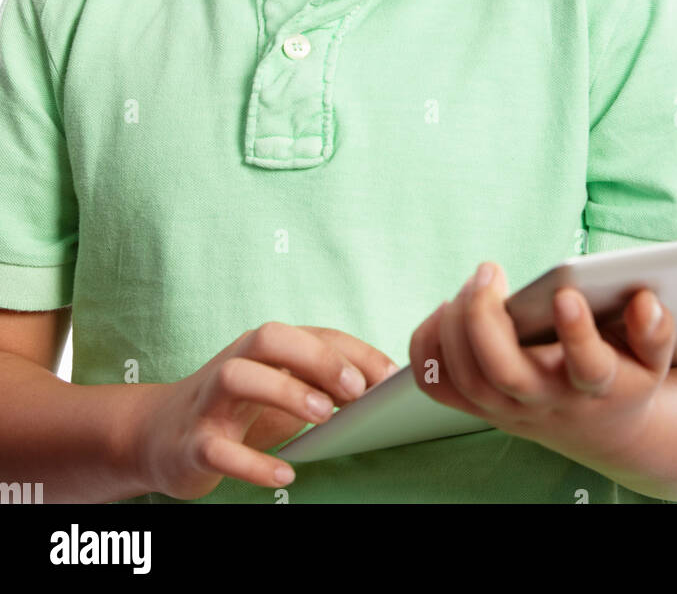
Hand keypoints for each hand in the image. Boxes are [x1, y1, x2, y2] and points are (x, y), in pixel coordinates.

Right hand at [128, 323, 398, 499]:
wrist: (157, 435)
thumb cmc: (236, 409)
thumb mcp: (279, 387)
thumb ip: (319, 382)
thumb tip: (377, 386)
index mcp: (262, 348)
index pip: (311, 333)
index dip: (352, 351)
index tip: (388, 377)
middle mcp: (234, 363)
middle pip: (270, 338)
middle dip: (316, 358)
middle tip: (357, 390)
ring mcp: (208, 401)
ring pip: (237, 377)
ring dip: (283, 391)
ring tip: (323, 416)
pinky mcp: (191, 443)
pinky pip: (217, 447)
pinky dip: (251, 462)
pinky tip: (284, 474)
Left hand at [407, 262, 675, 469]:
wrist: (601, 428)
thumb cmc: (623, 374)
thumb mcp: (653, 356)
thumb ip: (654, 330)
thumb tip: (644, 302)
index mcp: (597, 386)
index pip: (587, 369)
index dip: (577, 334)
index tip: (566, 294)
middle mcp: (548, 401)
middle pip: (504, 374)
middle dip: (485, 319)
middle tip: (490, 271)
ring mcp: (508, 408)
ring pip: (467, 378)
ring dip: (456, 325)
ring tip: (472, 282)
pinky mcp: (480, 405)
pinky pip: (438, 384)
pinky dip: (427, 348)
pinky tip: (442, 310)